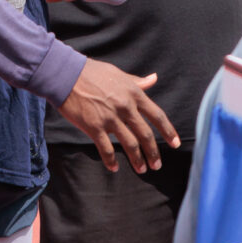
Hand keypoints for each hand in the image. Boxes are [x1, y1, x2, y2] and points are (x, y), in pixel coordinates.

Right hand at [56, 59, 178, 173]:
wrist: (66, 75)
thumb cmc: (93, 73)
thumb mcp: (119, 74)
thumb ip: (137, 81)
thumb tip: (154, 78)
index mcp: (134, 94)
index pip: (157, 115)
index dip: (168, 131)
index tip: (175, 143)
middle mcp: (126, 107)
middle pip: (145, 134)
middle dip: (153, 152)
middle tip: (158, 165)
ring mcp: (110, 118)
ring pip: (129, 144)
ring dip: (137, 159)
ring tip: (143, 170)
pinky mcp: (93, 127)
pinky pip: (105, 148)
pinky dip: (110, 160)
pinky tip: (114, 168)